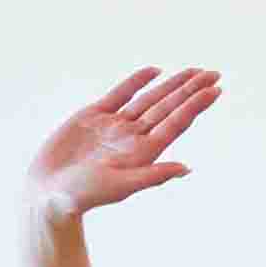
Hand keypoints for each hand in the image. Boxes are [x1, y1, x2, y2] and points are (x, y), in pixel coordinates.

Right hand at [34, 68, 217, 226]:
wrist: (49, 191)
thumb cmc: (85, 195)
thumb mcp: (121, 186)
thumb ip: (153, 175)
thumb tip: (186, 168)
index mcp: (146, 152)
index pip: (177, 123)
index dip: (196, 106)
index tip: (216, 90)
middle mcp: (135, 136)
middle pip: (169, 108)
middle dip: (191, 90)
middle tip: (214, 73)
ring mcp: (116, 125)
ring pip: (150, 99)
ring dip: (171, 85)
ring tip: (194, 71)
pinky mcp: (94, 116)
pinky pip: (120, 94)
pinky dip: (136, 82)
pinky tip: (155, 71)